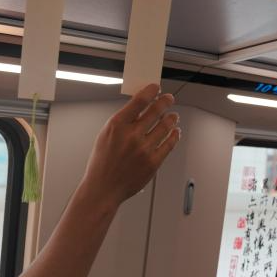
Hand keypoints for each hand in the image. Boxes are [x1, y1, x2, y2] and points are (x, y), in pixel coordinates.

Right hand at [78, 84, 179, 210]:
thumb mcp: (105, 135)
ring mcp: (144, 149)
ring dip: (171, 118)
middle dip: (165, 101)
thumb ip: (123, 121)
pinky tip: (175, 132)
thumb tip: (141, 107)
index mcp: (117, 125)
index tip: (156, 87)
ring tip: (173, 116)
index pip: (139, 101)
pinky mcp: (153, 162)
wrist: (103, 188)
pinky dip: (174, 135)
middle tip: (169, 98)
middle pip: (156, 111)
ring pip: (165, 126)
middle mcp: (131, 136)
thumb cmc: (102, 163)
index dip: (151, 91)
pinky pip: (169, 144)